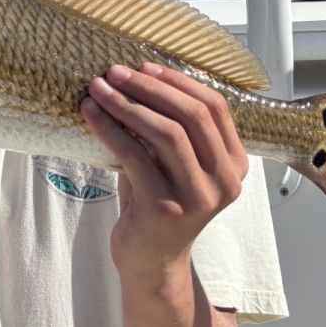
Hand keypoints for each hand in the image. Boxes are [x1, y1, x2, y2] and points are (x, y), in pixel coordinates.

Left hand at [80, 63, 247, 284]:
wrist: (151, 261)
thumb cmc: (159, 202)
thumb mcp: (175, 163)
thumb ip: (172, 127)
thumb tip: (135, 75)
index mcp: (235, 164)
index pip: (215, 107)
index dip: (179, 81)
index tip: (144, 65)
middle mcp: (225, 181)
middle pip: (192, 116)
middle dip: (149, 87)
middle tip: (114, 72)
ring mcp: (198, 197)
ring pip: (166, 133)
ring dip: (126, 104)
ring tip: (97, 88)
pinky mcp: (165, 209)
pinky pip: (134, 156)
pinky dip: (109, 129)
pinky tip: (90, 115)